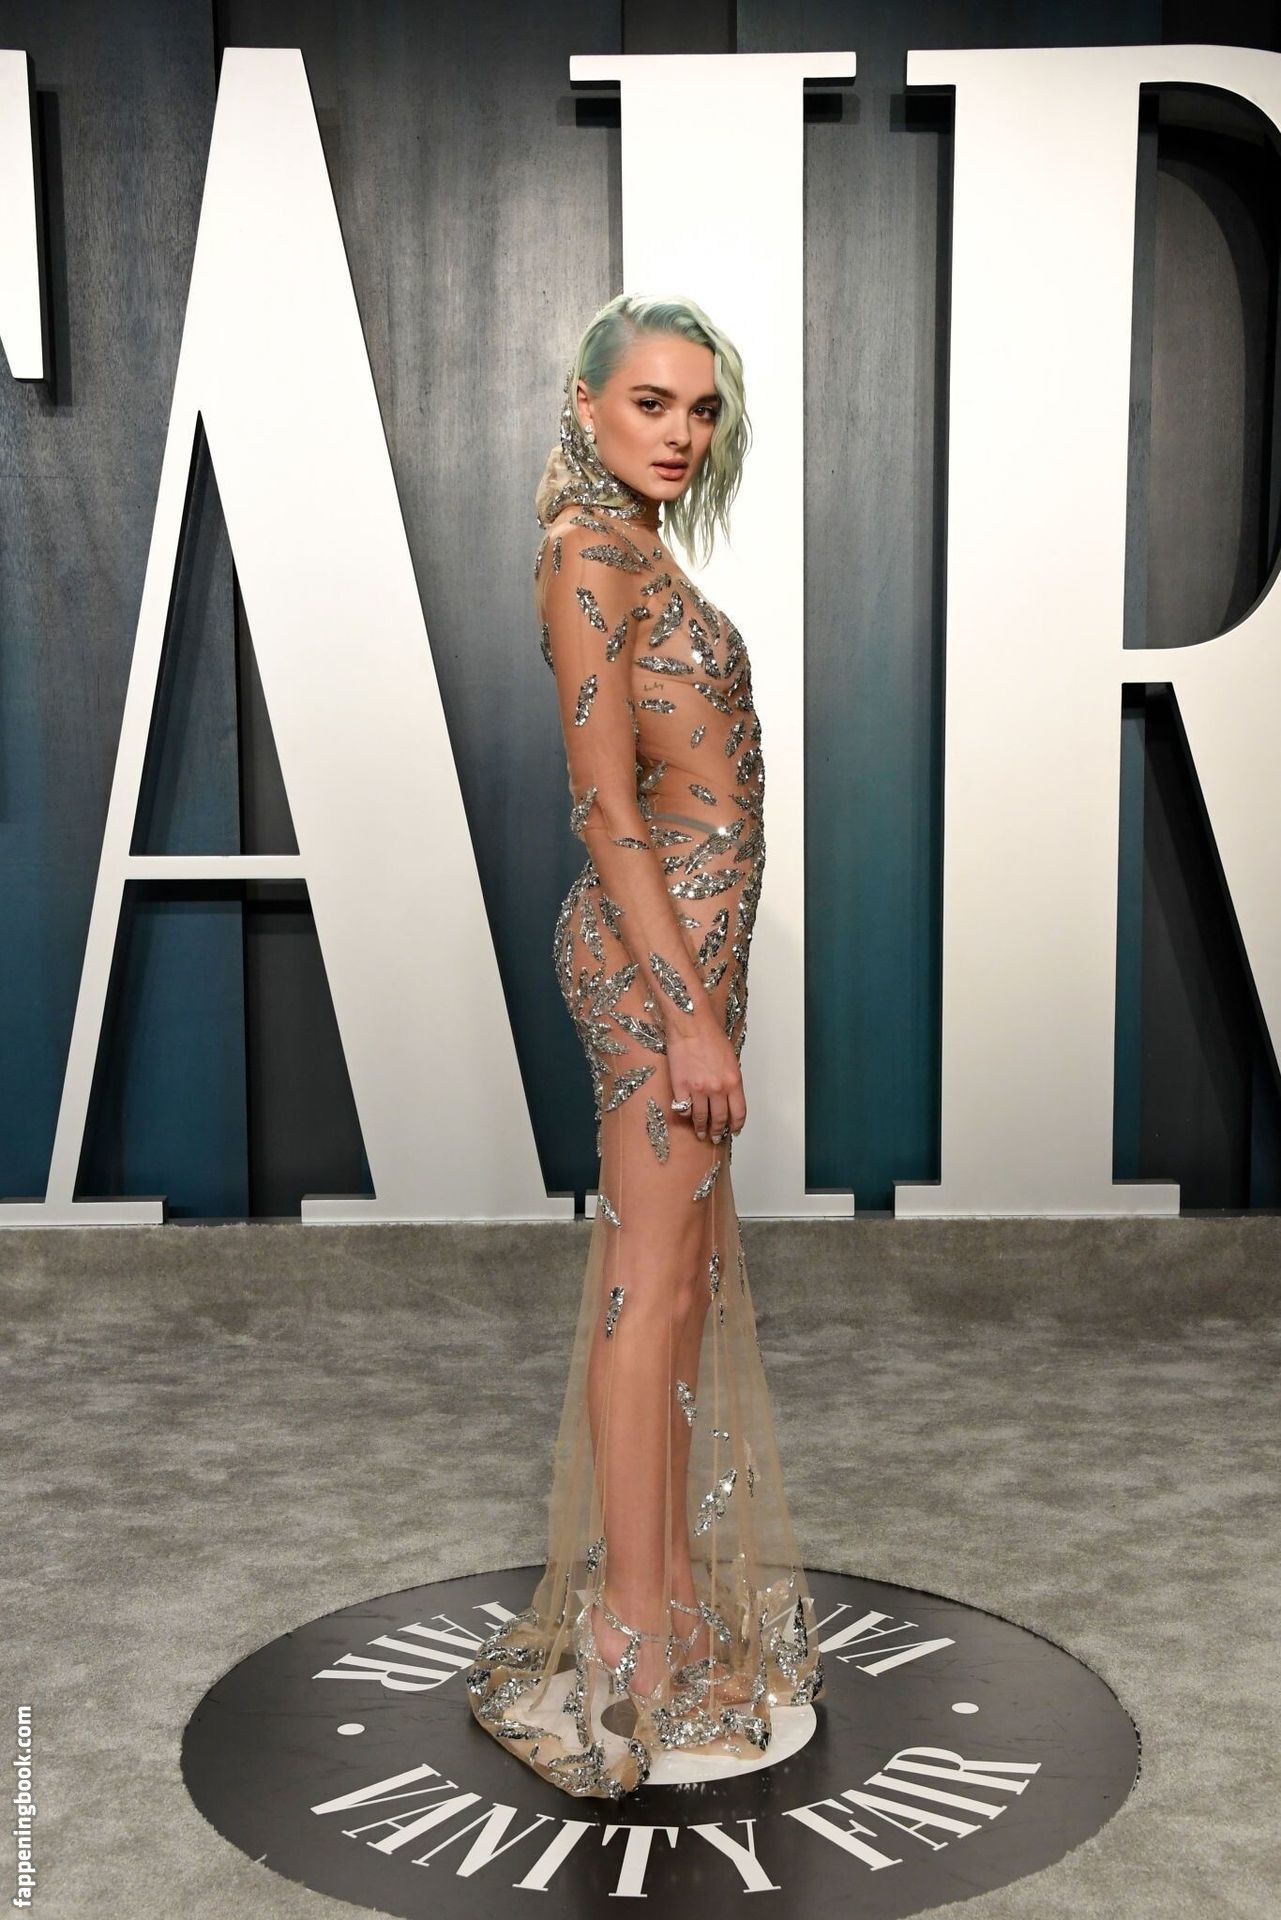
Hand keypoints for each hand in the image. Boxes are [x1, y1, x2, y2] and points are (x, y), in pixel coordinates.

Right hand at [666, 1021, 745, 1142]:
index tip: (733, 1130)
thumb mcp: (731, 1059)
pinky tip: (688, 1117)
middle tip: (715, 1137)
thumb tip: (728, 1095)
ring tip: (701, 1133)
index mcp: (733, 1081)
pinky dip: (686, 1115)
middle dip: (718, 1131)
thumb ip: (730, 1079)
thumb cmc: (711, 1036)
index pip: (738, 1113)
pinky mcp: (680, 1087)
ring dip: (702, 1129)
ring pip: (701, 1118)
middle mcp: (717, 1089)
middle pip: (720, 1119)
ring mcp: (698, 1089)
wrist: (691, 1025)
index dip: (736, 1125)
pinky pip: (684, 1109)